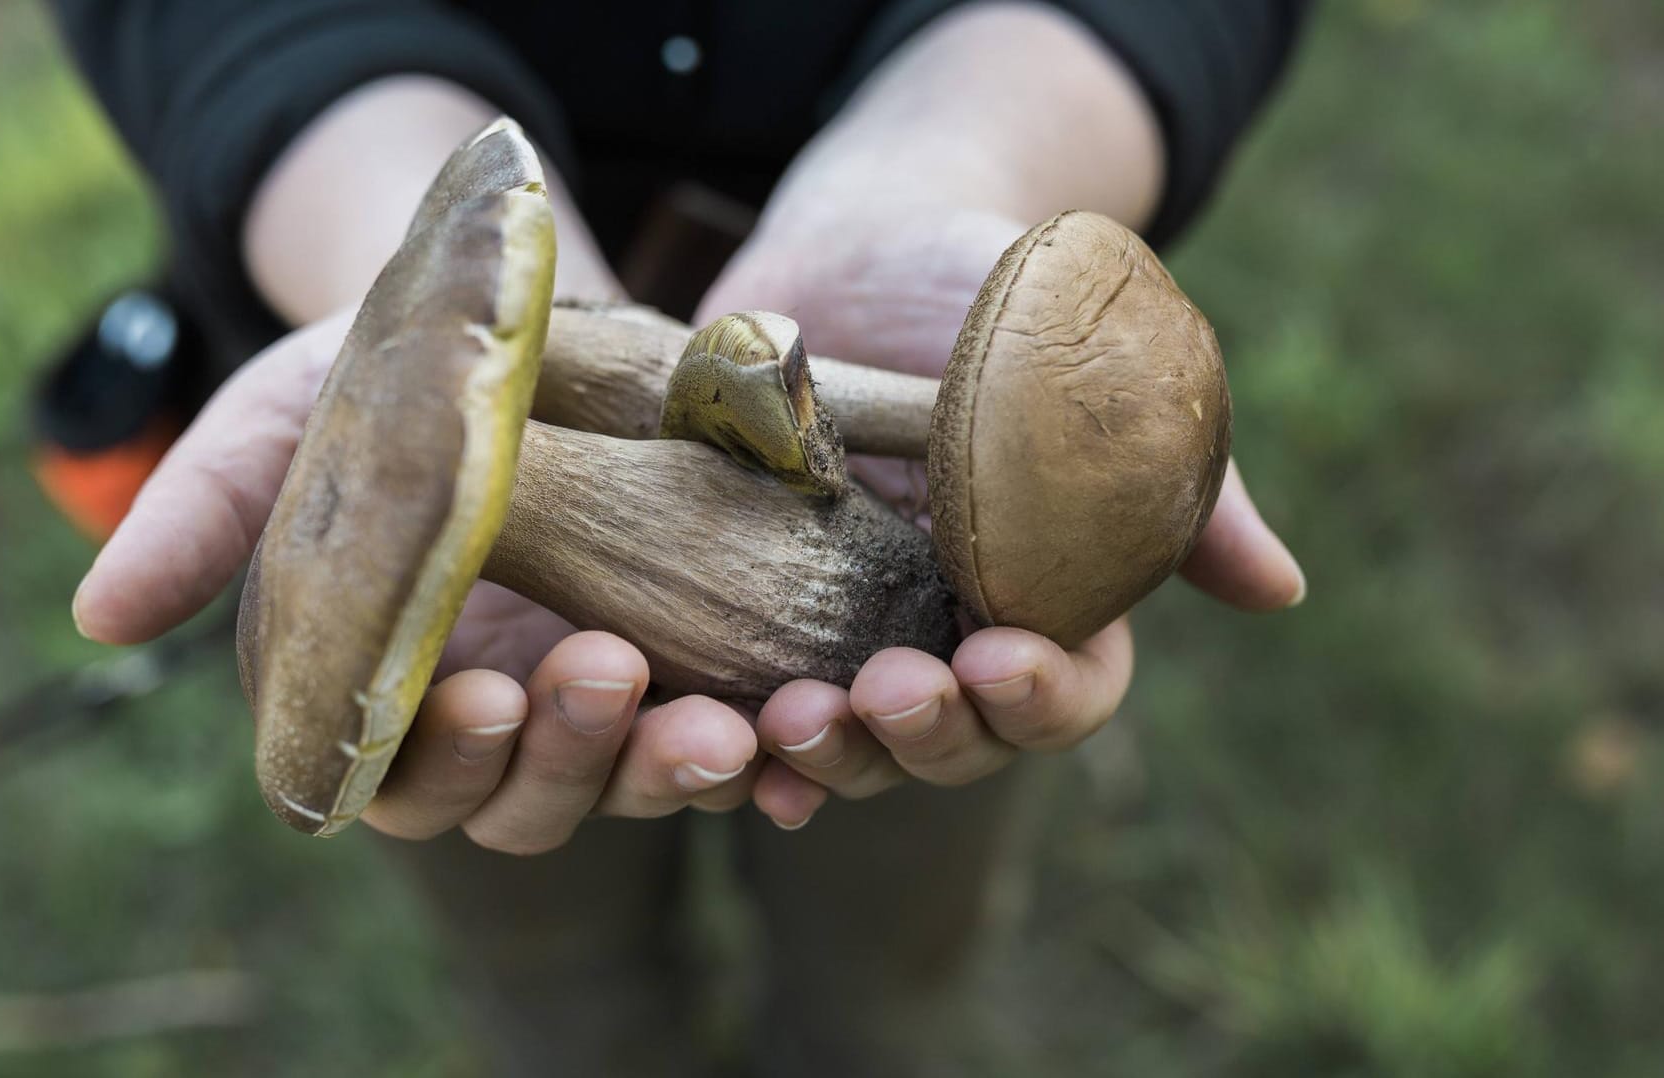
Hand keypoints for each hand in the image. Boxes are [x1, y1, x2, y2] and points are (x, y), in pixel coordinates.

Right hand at [72, 311, 765, 851]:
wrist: (511, 312)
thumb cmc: (380, 380)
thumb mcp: (286, 419)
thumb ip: (203, 513)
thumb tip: (92, 616)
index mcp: (392, 692)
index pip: (406, 780)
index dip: (443, 759)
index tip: (480, 691)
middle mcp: (502, 721)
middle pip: (532, 803)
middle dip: (570, 758)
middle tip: (606, 673)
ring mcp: (609, 699)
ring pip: (642, 784)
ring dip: (679, 767)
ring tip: (732, 719)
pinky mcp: (701, 659)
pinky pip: (746, 737)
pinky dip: (777, 755)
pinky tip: (805, 727)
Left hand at [695, 202, 1304, 809]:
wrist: (858, 245)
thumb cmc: (996, 290)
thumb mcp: (1091, 355)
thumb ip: (1177, 473)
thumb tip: (1281, 590)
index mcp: (1047, 598)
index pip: (1066, 690)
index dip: (1039, 696)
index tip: (999, 656)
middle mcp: (949, 639)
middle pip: (955, 743)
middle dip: (926, 734)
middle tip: (887, 692)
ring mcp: (843, 632)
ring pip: (849, 746)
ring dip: (827, 754)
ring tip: (788, 721)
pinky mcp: (749, 611)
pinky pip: (740, 707)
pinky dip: (731, 743)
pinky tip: (715, 742)